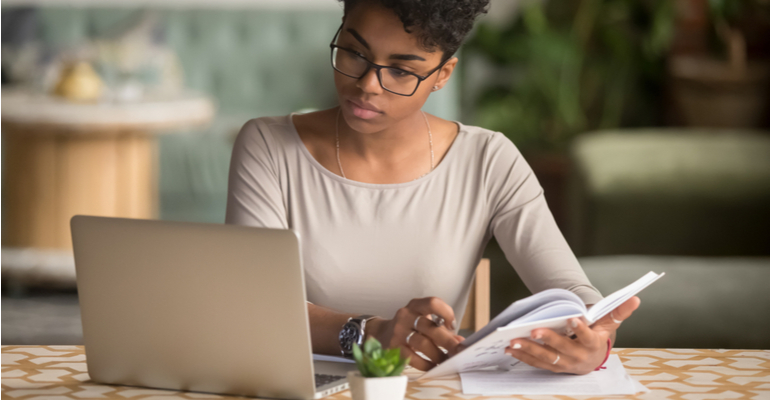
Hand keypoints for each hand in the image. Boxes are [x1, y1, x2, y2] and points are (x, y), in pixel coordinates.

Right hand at [367, 297, 464, 370]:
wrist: (381, 333)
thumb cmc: (409, 327)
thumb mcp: (423, 321)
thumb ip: (441, 329)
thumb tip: (460, 341)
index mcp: (415, 306)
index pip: (432, 303)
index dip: (446, 313)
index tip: (452, 326)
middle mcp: (405, 315)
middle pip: (430, 327)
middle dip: (447, 341)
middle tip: (458, 351)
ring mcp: (398, 331)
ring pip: (422, 343)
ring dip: (437, 354)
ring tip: (446, 361)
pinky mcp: (394, 347)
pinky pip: (412, 357)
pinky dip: (425, 364)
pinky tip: (433, 366)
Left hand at [504, 296, 640, 374]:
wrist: (593, 359)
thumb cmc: (598, 336)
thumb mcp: (608, 324)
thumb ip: (619, 311)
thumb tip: (636, 298)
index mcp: (594, 345)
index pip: (588, 337)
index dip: (581, 329)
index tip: (572, 318)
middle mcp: (579, 357)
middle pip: (562, 349)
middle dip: (547, 340)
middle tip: (533, 331)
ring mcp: (564, 364)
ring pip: (546, 358)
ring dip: (529, 350)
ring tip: (514, 341)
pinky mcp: (552, 367)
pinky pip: (536, 363)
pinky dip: (523, 357)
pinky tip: (510, 349)